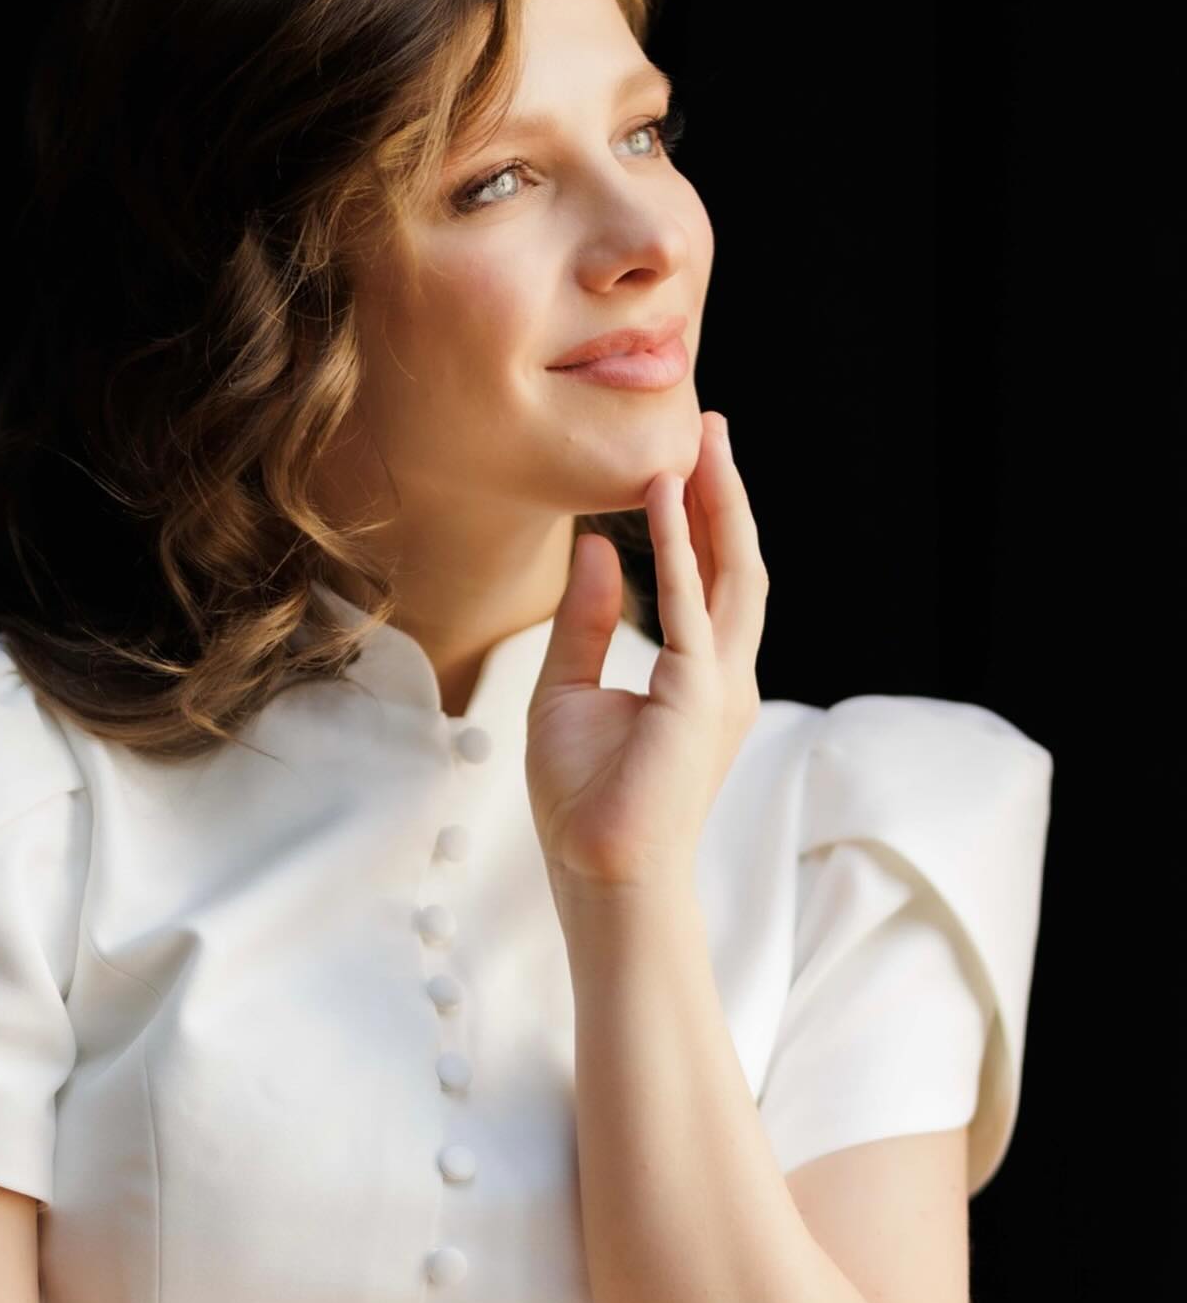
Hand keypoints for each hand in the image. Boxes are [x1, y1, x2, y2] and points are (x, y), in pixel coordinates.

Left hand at [526, 411, 768, 895]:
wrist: (600, 873)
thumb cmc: (585, 800)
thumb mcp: (568, 689)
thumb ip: (586, 619)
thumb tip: (589, 546)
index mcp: (700, 678)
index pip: (708, 582)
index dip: (701, 520)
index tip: (684, 462)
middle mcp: (724, 675)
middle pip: (734, 564)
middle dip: (724, 494)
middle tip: (711, 428)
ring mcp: (720, 684)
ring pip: (731, 572)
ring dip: (718, 503)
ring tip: (703, 441)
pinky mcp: (700, 695)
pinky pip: (690, 603)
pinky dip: (679, 545)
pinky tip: (667, 495)